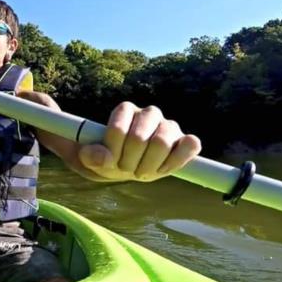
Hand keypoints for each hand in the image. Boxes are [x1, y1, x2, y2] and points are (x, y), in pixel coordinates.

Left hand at [78, 102, 200, 181]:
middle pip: (139, 138)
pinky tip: (161, 169)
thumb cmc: (108, 159)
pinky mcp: (186, 140)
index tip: (110, 161)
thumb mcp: (91, 160)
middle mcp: (149, 113)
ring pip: (162, 142)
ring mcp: (169, 125)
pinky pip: (191, 145)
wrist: (126, 167)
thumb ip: (90, 156)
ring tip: (140, 171)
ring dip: (148, 165)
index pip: (118, 129)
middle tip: (125, 169)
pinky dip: (176, 161)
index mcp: (125, 110)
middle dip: (128, 161)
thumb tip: (103, 157)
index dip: (112, 151)